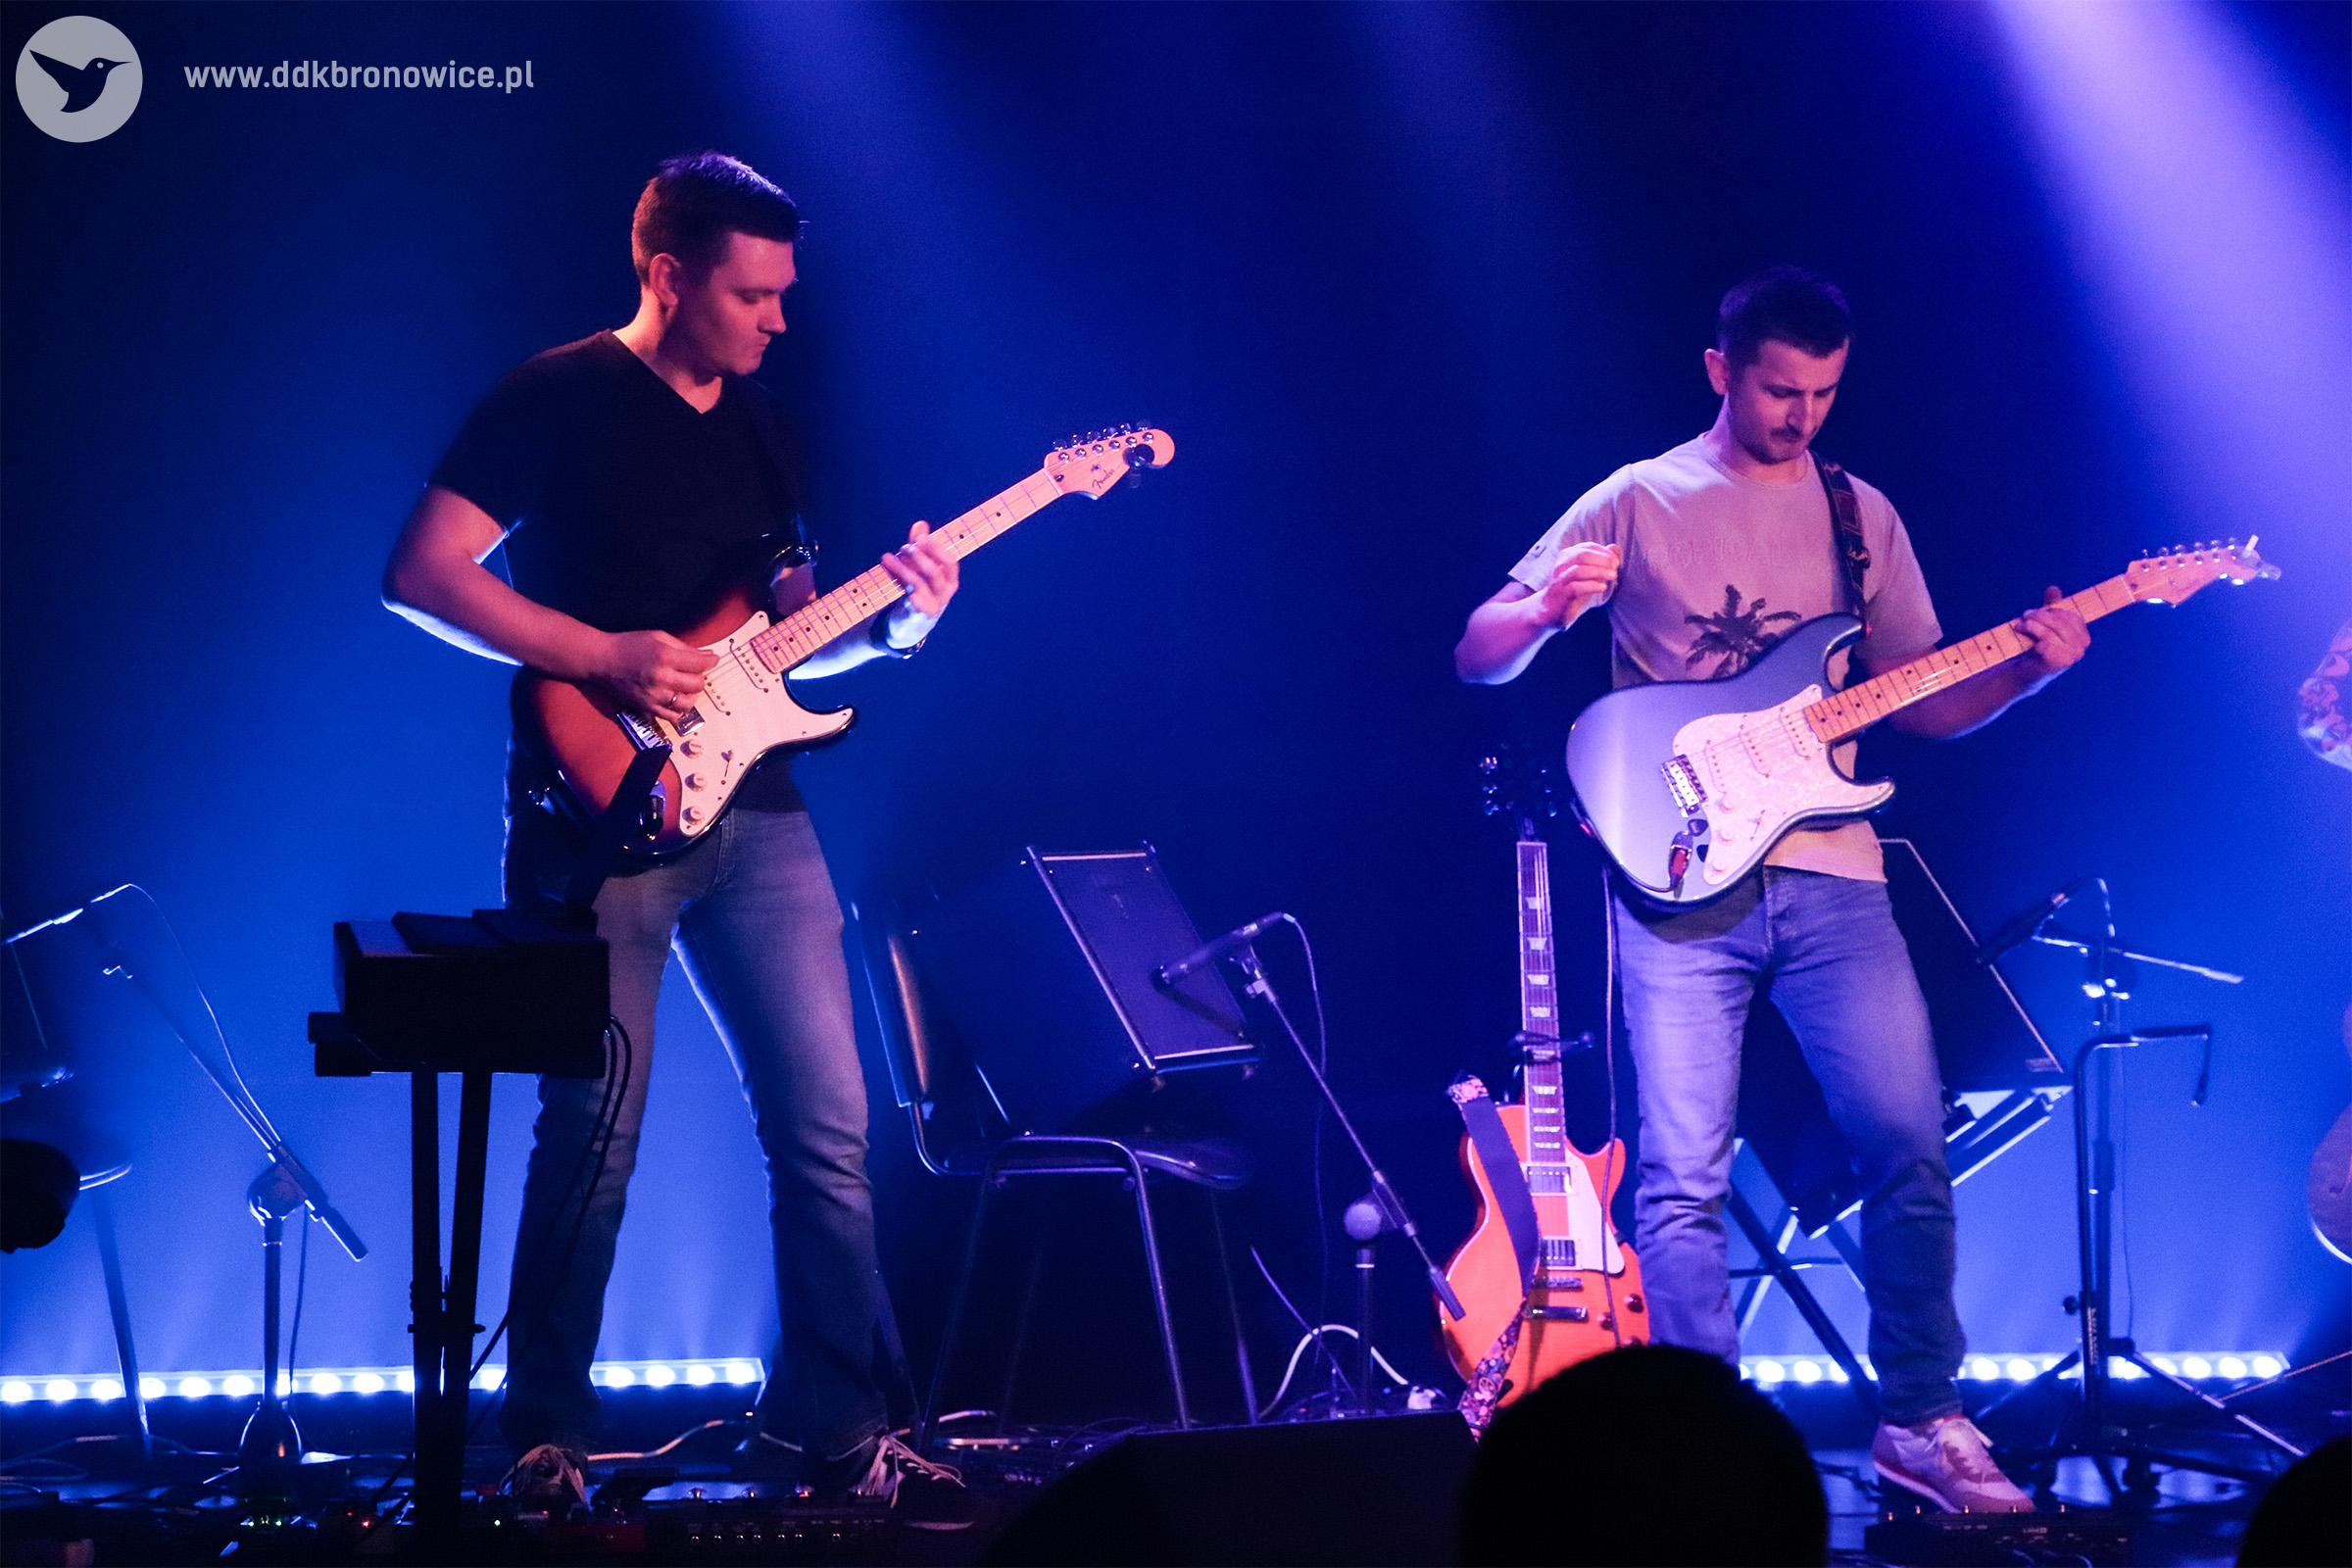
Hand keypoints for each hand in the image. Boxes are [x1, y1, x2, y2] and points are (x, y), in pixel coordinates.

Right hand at [602, 629, 718, 723]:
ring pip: (688, 703)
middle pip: (697, 684)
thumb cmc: (629, 645)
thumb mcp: (658, 637)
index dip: (711, 661)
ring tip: (683, 686)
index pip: (700, 664)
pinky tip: (674, 698)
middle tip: (693, 671)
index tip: (713, 659)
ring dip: (691, 695)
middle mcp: (661, 678)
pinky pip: (672, 716)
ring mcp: (654, 696)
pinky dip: (678, 709)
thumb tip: (707, 655)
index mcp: (665, 657)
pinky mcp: (647, 708)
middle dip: (699, 677)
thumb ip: (684, 647)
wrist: (601, 660)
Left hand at [880, 519, 958, 643]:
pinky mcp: (916, 615)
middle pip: (935, 573)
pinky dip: (898, 582)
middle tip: (904, 547)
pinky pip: (909, 598)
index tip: (921, 537)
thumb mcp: (920, 569)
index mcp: (949, 581)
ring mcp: (932, 607)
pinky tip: (888, 570)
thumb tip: (920, 524)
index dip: (936, 549)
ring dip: (903, 568)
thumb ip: (920, 547)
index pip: (950, 563)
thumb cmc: (919, 592)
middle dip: (919, 557)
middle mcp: (944, 594)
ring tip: (888, 557)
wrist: (911, 627)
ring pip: (919, 584)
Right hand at [1531, 542, 1619, 628]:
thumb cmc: (1572, 590)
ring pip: (1578, 570)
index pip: (1586, 547)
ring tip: (1613, 576)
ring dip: (1599, 572)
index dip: (1603, 552)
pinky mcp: (1561, 595)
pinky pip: (1575, 588)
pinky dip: (1592, 586)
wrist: (1550, 610)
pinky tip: (1602, 587)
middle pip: (1582, 555)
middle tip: (1616, 566)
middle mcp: (1561, 566)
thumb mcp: (1588, 574)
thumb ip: (1601, 560)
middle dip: (1602, 559)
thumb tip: (1615, 548)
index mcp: (1566, 556)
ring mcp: (1560, 580)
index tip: (1616, 560)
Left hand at [2014, 586, 2089, 688]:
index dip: (2053, 612)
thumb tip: (2053, 588)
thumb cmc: (2035, 646)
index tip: (2036, 612)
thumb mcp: (2043, 624)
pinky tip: (2028, 640)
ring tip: (2020, 626)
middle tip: (2025, 615)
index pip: (2072, 616)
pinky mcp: (2059, 663)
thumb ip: (2050, 607)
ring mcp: (2072, 656)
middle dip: (2041, 616)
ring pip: (2051, 632)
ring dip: (2033, 626)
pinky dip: (2035, 638)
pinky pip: (2047, 643)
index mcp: (2082, 636)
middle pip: (2061, 622)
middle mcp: (2081, 647)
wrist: (2023, 672)